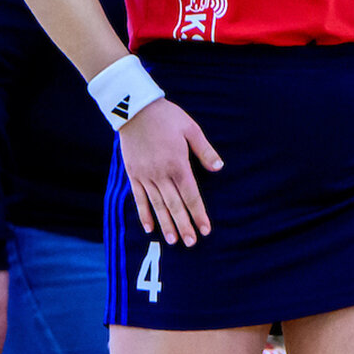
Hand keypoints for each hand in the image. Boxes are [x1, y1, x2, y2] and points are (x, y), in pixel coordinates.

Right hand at [120, 100, 222, 246]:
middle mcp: (160, 174)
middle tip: (191, 242)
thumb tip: (219, 168)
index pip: (191, 195)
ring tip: (173, 241)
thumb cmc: (167, 118)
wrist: (135, 110)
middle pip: (174, 205)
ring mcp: (145, 176)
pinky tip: (149, 228)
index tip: (205, 229)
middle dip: (184, 225)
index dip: (198, 213)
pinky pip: (139, 198)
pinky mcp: (133, 174)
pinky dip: (144, 214)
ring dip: (166, 224)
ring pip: (157, 205)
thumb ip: (205, 151)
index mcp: (178, 164)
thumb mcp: (191, 130)